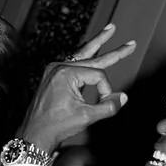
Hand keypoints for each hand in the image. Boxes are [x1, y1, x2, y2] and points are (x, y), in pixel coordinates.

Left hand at [23, 24, 135, 153]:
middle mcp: (59, 67)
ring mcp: (54, 70)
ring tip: (109, 30)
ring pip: (82, 55)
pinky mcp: (53, 76)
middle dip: (113, 50)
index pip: (98, 76)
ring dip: (98, 43)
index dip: (105, 90)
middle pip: (93, 56)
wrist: (34, 134)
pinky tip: (91, 48)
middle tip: (131, 43)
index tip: (103, 103)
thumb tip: (123, 97)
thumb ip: (108, 106)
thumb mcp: (87, 117)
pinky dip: (85, 56)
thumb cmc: (56, 126)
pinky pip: (72, 62)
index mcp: (66, 74)